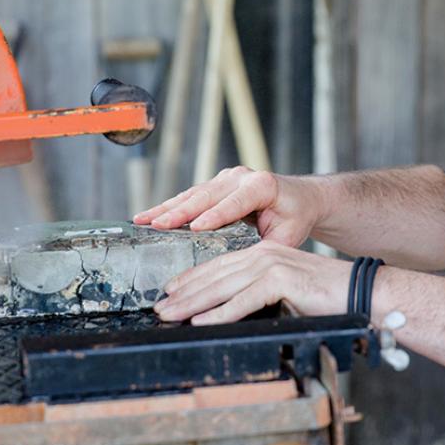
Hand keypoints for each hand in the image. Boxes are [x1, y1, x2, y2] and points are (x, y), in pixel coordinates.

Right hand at [133, 166, 323, 246]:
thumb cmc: (295, 218)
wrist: (301, 198)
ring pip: (193, 195)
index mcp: (262, 186)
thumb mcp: (288, 237)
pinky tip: (150, 216)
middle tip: (156, 225)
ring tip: (143, 220)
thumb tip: (241, 268)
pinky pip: (191, 196)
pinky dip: (169, 207)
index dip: (215, 216)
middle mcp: (242, 177)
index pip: (234, 202)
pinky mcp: (217, 184)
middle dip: (179, 212)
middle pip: (206, 196)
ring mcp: (227, 178)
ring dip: (166, 209)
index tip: (195, 228)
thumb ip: (266, 248)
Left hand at [154, 241, 350, 324]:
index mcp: (263, 253)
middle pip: (215, 275)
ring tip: (171, 316)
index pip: (218, 266)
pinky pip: (245, 301)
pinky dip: (221, 313)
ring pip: (223, 287)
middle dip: (184, 293)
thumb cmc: (326, 297)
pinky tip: (202, 322)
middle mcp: (264, 254)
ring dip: (193, 304)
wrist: (360, 292)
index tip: (170, 292)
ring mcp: (272, 265)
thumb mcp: (285, 290)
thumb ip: (259, 293)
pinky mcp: (282, 280)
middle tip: (160, 308)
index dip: (191, 280)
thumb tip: (230, 309)